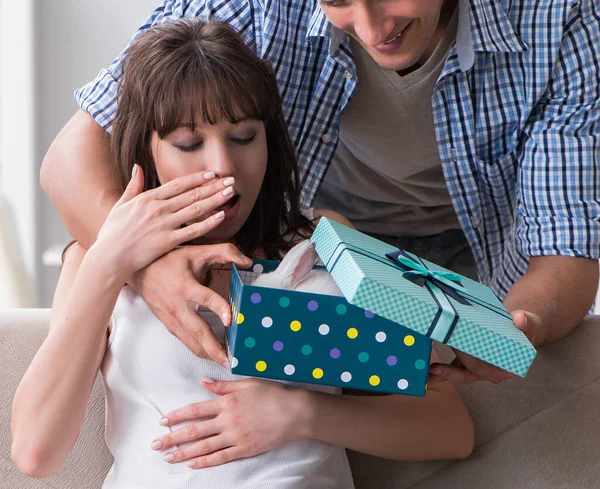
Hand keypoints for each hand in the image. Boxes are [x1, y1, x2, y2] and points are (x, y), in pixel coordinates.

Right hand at [94, 165, 236, 280]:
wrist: (109, 257)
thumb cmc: (113, 233)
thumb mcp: (120, 205)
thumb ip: (132, 186)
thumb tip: (137, 167)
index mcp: (148, 198)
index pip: (178, 185)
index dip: (196, 178)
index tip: (211, 174)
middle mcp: (158, 209)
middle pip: (192, 194)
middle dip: (213, 186)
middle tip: (230, 180)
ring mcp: (164, 224)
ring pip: (196, 209)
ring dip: (215, 199)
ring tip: (230, 193)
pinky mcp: (168, 241)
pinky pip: (193, 230)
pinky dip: (209, 222)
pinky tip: (222, 215)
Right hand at [130, 245, 251, 363]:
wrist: (139, 271)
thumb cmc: (170, 260)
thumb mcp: (197, 251)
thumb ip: (224, 251)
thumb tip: (248, 262)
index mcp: (185, 286)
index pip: (205, 299)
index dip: (219, 308)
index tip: (231, 319)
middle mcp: (178, 306)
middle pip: (198, 331)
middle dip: (214, 348)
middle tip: (230, 360)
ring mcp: (172, 318)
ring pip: (191, 342)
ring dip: (208, 354)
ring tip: (225, 362)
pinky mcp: (169, 325)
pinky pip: (185, 341)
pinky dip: (198, 350)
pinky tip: (211, 354)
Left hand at [151, 378, 306, 468]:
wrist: (294, 412)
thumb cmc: (272, 394)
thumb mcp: (247, 384)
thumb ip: (223, 386)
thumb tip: (203, 382)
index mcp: (227, 402)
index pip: (195, 410)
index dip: (177, 416)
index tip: (162, 421)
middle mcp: (228, 420)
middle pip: (194, 430)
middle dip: (172, 437)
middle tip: (156, 443)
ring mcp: (235, 436)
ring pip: (204, 446)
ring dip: (183, 452)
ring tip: (168, 456)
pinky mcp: (244, 449)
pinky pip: (221, 457)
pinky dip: (205, 461)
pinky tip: (192, 464)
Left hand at [428, 310, 541, 384]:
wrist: (516, 326)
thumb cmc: (524, 326)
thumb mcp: (530, 323)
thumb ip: (527, 322)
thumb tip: (520, 319)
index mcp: (506, 367)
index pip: (487, 369)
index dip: (473, 365)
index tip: (461, 358)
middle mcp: (490, 371)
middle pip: (468, 374)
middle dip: (451, 373)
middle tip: (433, 369)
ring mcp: (476, 367)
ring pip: (457, 373)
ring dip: (441, 376)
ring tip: (424, 376)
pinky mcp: (465, 360)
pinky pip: (452, 366)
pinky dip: (440, 368)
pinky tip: (424, 369)